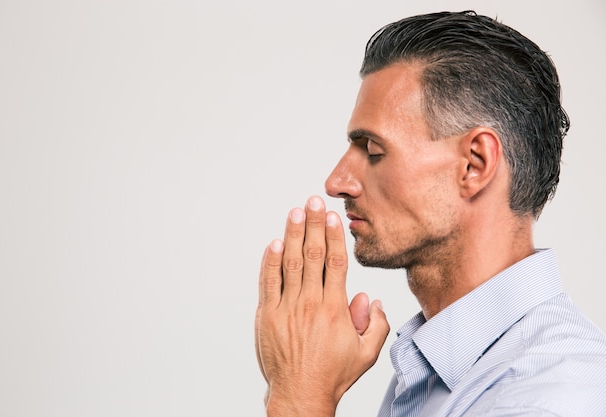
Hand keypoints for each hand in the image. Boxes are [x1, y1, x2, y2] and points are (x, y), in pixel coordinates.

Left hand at [254, 196, 389, 416]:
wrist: (299, 394)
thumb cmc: (333, 374)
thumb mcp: (366, 354)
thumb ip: (376, 325)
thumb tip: (372, 299)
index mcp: (335, 309)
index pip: (336, 263)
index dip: (334, 236)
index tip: (334, 217)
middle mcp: (310, 303)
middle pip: (313, 255)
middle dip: (314, 225)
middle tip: (314, 201)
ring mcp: (287, 308)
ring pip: (290, 263)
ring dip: (293, 235)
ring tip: (296, 212)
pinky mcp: (268, 315)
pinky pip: (269, 282)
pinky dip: (271, 261)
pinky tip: (275, 242)